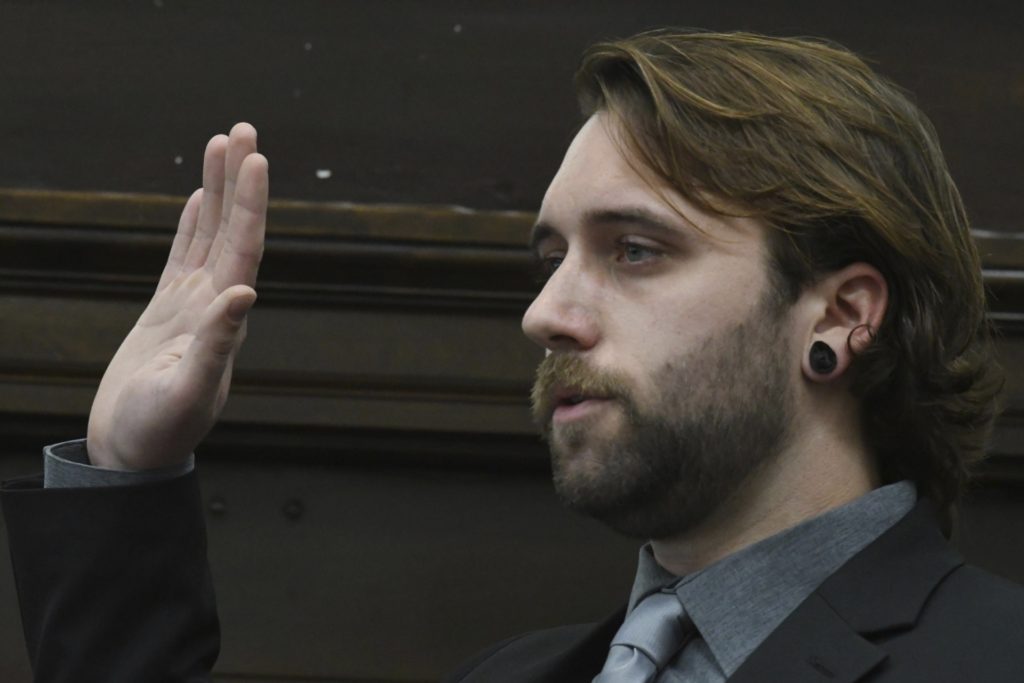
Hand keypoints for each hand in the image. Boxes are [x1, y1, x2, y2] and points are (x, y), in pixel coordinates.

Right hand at [86, 123, 267, 469]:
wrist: (133, 455)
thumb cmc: (158, 433)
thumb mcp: (186, 392)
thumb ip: (215, 345)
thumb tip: (244, 295)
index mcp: (226, 319)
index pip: (243, 249)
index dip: (251, 204)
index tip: (257, 159)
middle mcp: (217, 305)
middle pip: (232, 230)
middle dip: (239, 181)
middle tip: (242, 129)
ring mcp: (193, 306)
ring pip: (209, 236)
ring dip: (218, 192)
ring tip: (223, 145)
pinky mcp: (167, 312)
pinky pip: (183, 257)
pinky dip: (193, 225)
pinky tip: (199, 200)